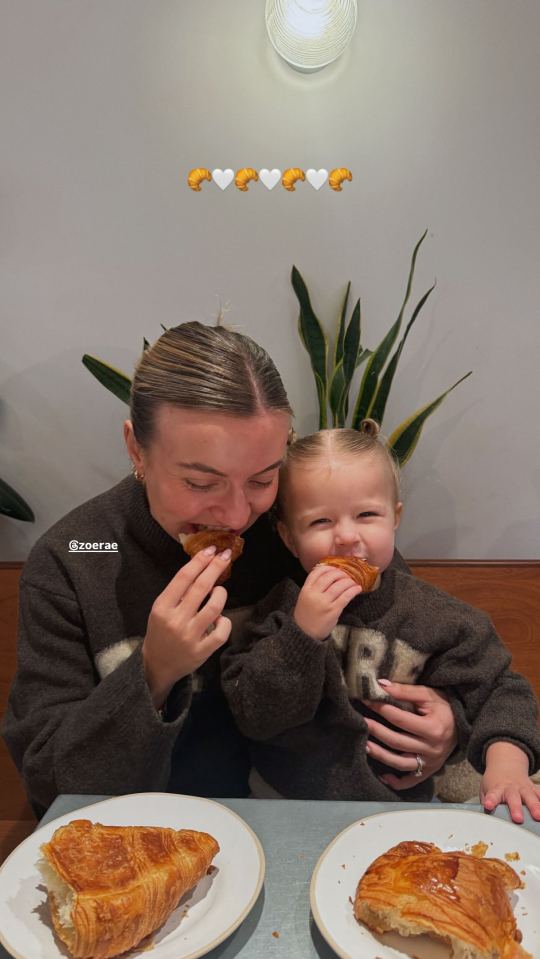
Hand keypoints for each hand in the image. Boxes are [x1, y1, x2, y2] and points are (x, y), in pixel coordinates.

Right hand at [142, 547, 232, 706]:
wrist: (157, 665)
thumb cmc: (160, 631)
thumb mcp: (161, 609)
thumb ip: (178, 592)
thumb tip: (201, 566)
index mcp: (162, 607)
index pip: (183, 578)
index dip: (199, 561)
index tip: (211, 549)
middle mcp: (175, 620)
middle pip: (201, 588)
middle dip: (215, 567)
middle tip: (225, 555)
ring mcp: (189, 637)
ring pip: (215, 608)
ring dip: (221, 594)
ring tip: (220, 590)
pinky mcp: (202, 651)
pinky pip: (222, 632)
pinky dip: (225, 621)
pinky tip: (220, 619)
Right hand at [293, 564, 362, 640]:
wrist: (305, 633)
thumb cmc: (307, 615)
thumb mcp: (305, 598)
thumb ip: (314, 587)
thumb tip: (331, 575)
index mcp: (306, 590)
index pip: (317, 572)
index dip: (328, 567)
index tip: (335, 567)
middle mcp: (314, 594)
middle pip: (330, 576)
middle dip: (340, 573)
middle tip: (347, 575)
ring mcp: (324, 602)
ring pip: (339, 586)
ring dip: (349, 581)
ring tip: (353, 582)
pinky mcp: (333, 611)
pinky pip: (345, 597)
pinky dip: (353, 590)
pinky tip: (357, 588)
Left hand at [362, 681, 457, 789]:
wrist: (463, 724)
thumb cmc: (444, 707)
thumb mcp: (428, 695)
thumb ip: (405, 691)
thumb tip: (380, 685)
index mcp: (433, 729)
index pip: (400, 719)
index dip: (381, 709)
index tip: (366, 701)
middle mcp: (432, 749)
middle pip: (397, 742)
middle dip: (376, 731)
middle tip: (360, 721)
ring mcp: (430, 763)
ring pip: (400, 763)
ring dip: (380, 755)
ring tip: (364, 745)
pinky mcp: (429, 771)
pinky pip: (410, 781)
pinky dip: (396, 782)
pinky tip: (382, 776)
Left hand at [482, 742, 539, 822]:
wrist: (506, 764)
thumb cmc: (495, 783)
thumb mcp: (485, 789)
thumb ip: (486, 801)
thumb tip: (484, 817)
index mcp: (497, 789)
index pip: (493, 795)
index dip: (491, 800)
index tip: (489, 805)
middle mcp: (511, 788)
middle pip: (513, 798)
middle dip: (516, 808)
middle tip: (518, 819)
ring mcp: (523, 788)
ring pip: (530, 797)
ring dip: (535, 806)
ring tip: (538, 816)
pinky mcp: (533, 789)